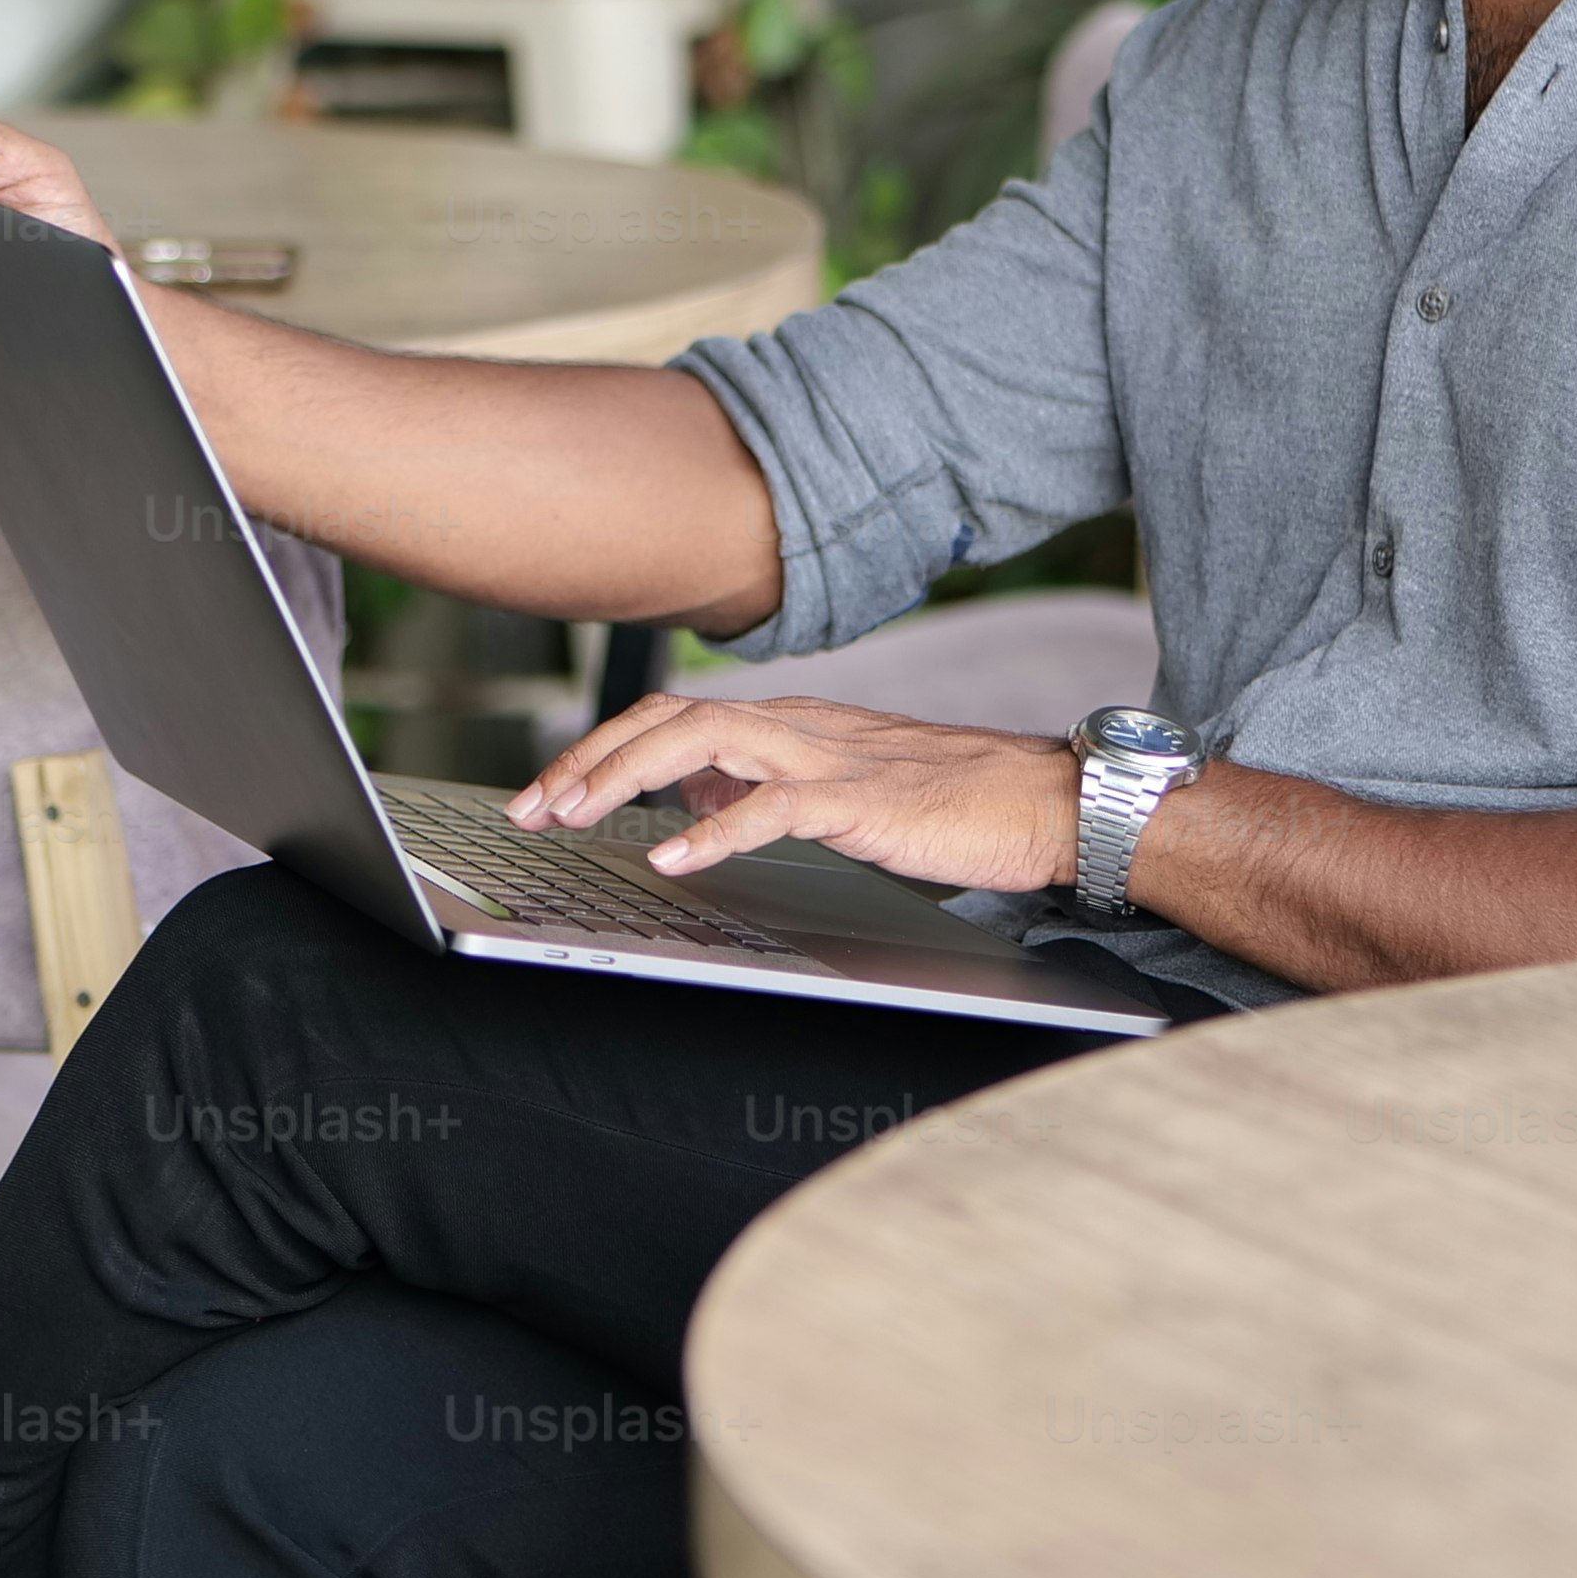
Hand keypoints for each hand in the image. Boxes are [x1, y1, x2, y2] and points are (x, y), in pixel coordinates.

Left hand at [512, 692, 1079, 896]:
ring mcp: (828, 758)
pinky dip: (714, 832)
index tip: (545, 792)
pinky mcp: (860, 800)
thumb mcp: (838, 790)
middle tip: (531, 807)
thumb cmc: (954, 802)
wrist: (1045, 803)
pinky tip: (672, 859)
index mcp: (789, 725)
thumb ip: (763, 786)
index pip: (673, 718)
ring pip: (703, 742)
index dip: (601, 750)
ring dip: (627, 778)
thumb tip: (697, 800)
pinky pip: (773, 807)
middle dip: (588, 759)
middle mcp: (798, 726)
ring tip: (573, 817)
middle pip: (669, 719)